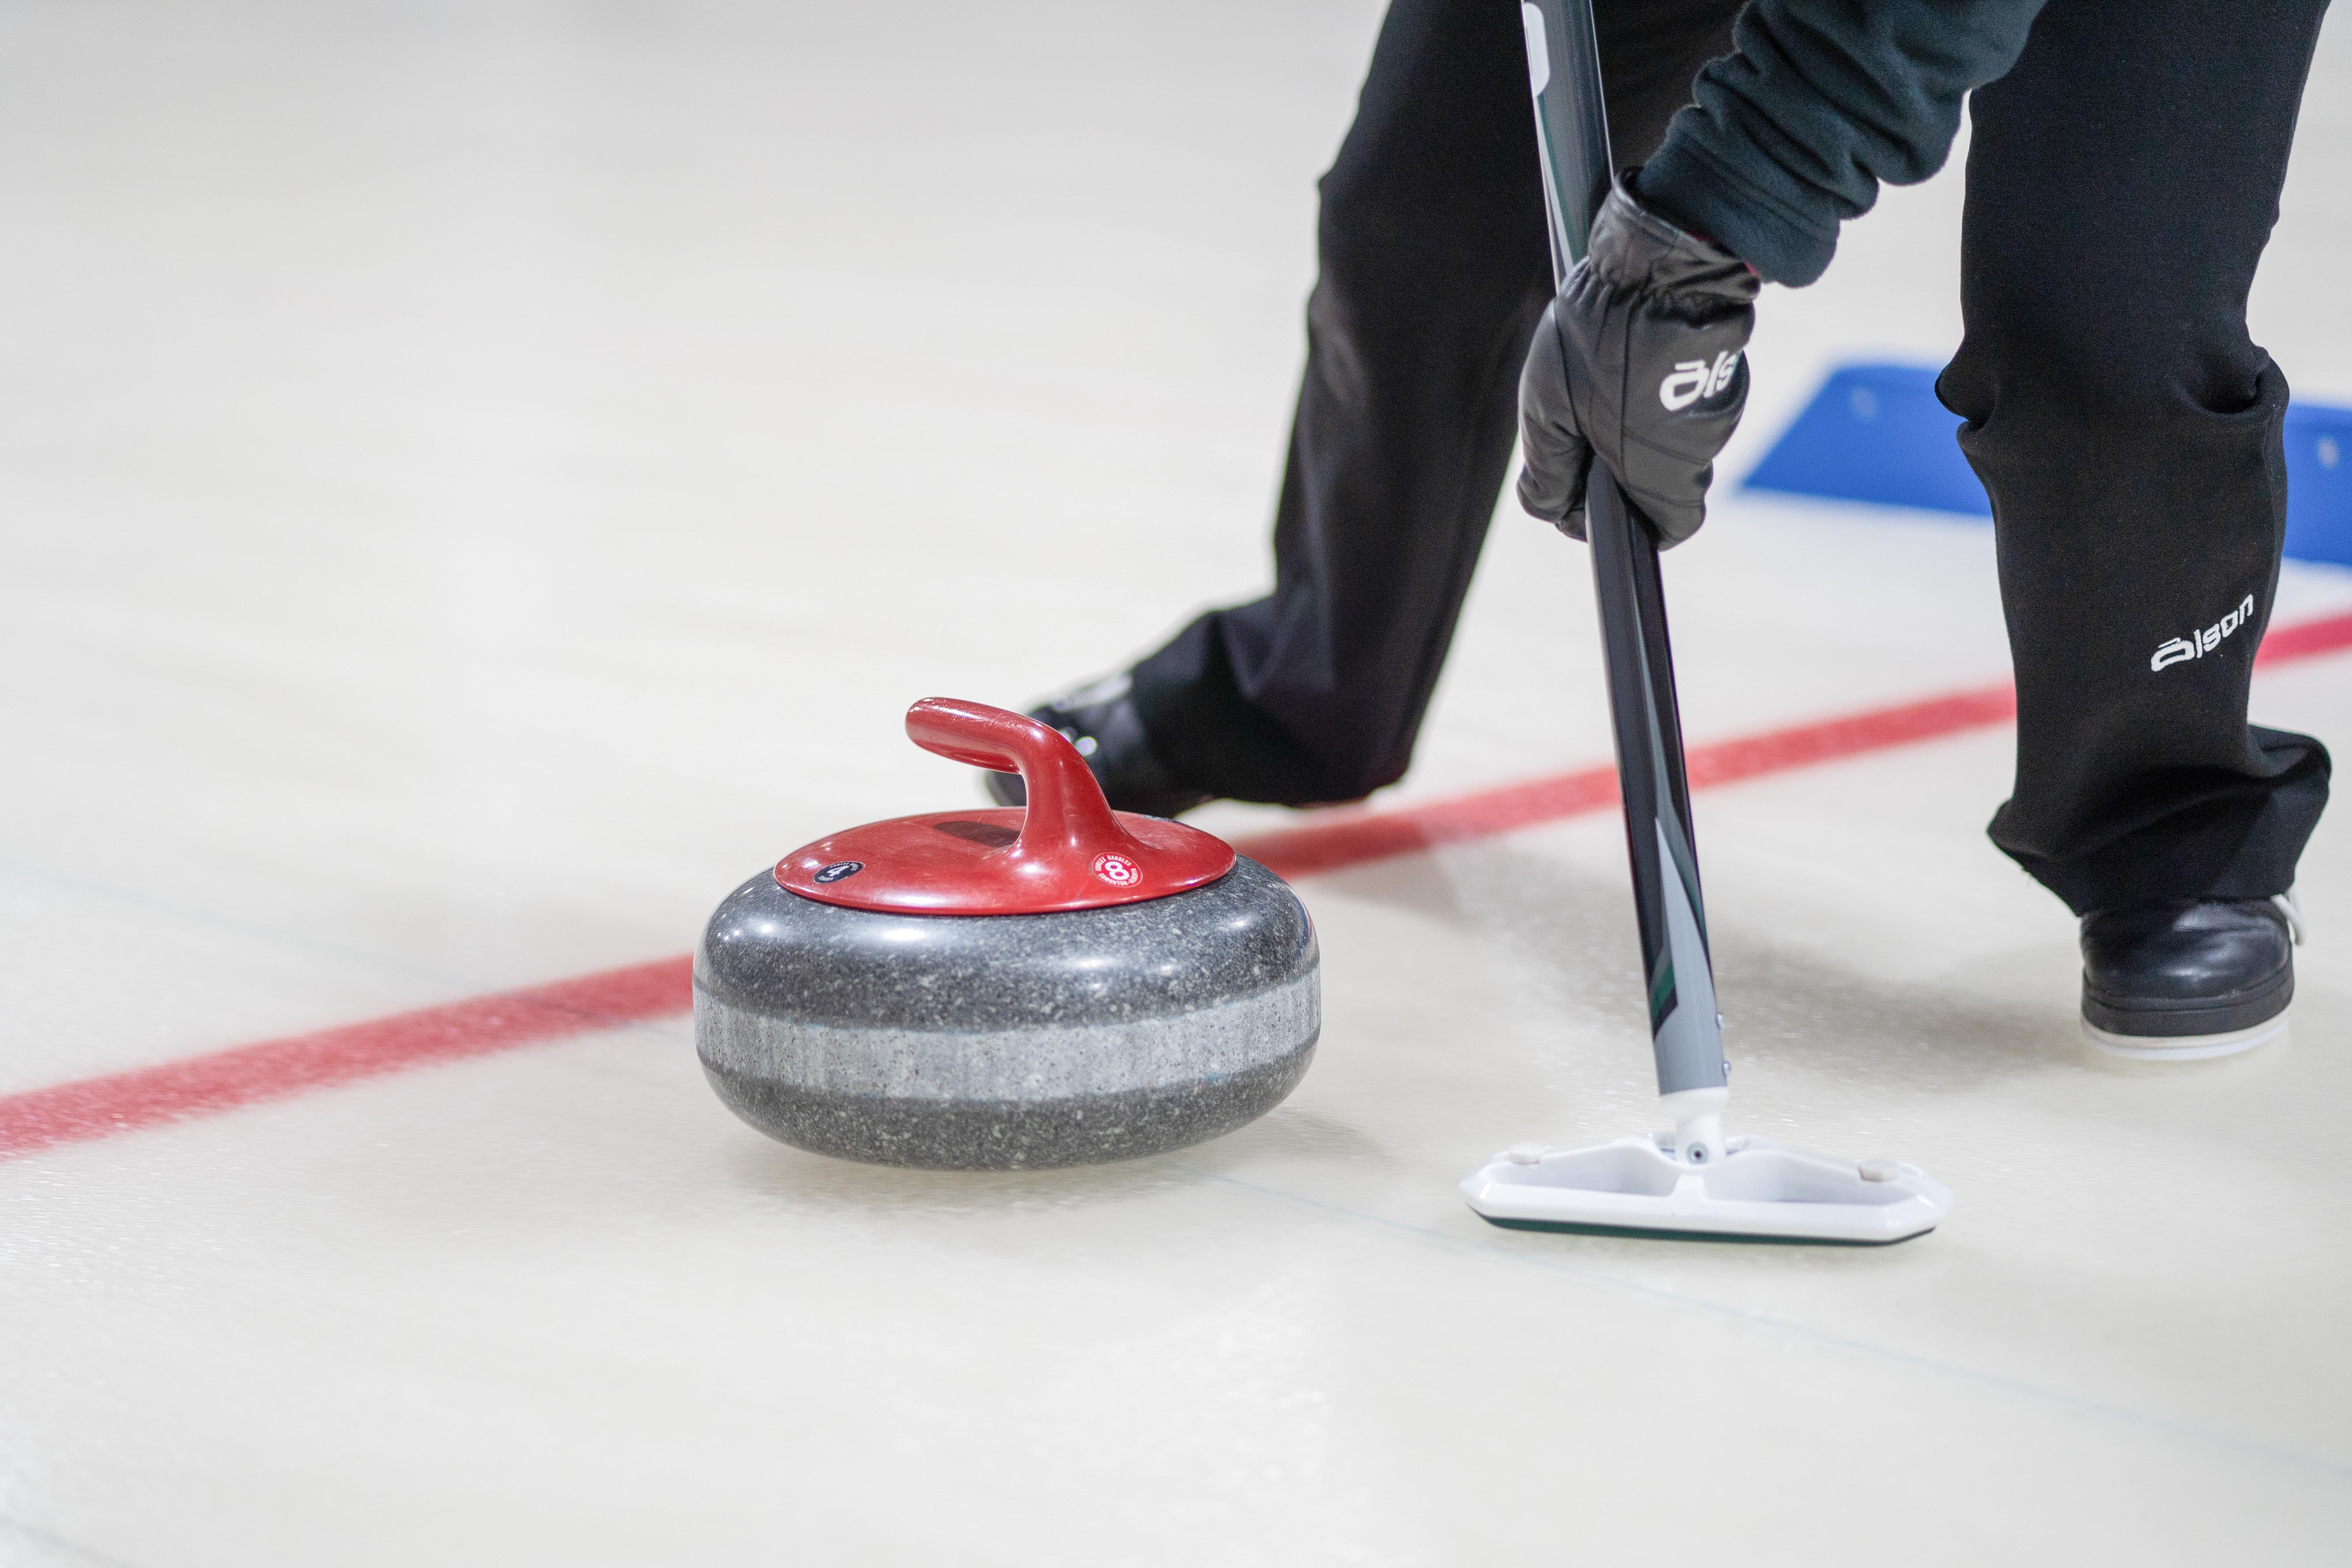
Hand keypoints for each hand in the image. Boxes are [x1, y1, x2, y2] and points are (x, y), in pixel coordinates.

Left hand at [1517, 183, 1759, 546]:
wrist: (1665, 256)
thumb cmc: (1601, 334)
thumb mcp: (1546, 407)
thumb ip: (1547, 469)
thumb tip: (1548, 508)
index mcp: (1659, 473)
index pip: (1665, 532)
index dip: (1618, 524)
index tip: (1580, 494)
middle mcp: (1701, 450)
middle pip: (1661, 488)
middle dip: (1618, 471)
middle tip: (1579, 428)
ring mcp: (1720, 411)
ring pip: (1670, 445)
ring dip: (1633, 431)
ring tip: (1599, 386)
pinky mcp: (1725, 374)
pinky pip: (1684, 407)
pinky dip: (1655, 398)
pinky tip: (1628, 363)